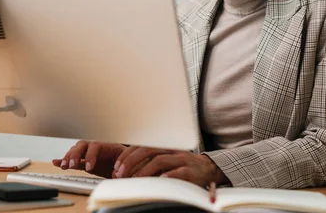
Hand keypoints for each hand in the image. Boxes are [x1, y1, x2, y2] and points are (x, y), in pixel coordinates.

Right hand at [52, 140, 126, 178]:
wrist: (128, 163)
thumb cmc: (129, 162)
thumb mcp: (128, 163)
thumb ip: (122, 167)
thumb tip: (117, 173)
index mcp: (108, 146)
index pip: (96, 145)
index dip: (90, 156)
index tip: (89, 168)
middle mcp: (97, 147)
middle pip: (82, 145)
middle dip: (75, 154)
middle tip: (71, 165)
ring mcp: (90, 154)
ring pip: (76, 151)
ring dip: (68, 157)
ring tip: (63, 166)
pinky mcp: (85, 162)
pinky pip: (74, 160)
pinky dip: (64, 160)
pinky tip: (56, 162)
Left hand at [113, 146, 227, 187]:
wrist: (209, 169)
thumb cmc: (182, 166)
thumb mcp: (165, 159)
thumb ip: (149, 161)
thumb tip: (125, 171)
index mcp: (164, 145)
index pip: (141, 145)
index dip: (127, 155)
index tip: (117, 167)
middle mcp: (172, 149)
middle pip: (148, 149)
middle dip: (131, 162)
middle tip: (120, 174)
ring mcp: (182, 159)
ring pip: (159, 160)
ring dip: (143, 171)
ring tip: (134, 180)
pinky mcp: (190, 171)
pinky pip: (177, 172)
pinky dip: (166, 176)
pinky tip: (158, 181)